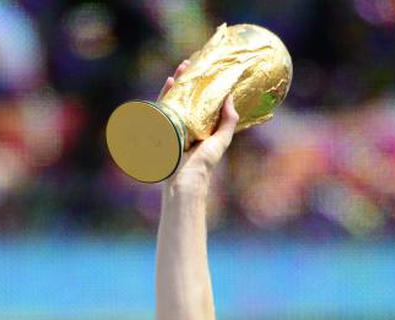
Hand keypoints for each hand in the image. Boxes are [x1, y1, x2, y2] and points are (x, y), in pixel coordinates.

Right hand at [159, 60, 239, 188]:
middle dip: (189, 80)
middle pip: (188, 97)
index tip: (207, 71)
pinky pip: (163, 108)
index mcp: (202, 127)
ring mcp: (175, 126)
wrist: (183, 182)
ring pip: (175, 99)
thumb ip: (228, 122)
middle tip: (191, 63)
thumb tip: (231, 98)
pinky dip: (165, 95)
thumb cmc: (203, 165)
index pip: (203, 102)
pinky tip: (169, 84)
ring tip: (181, 69)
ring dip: (178, 83)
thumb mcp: (220, 142)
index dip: (205, 86)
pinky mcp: (164, 130)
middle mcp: (188, 124)